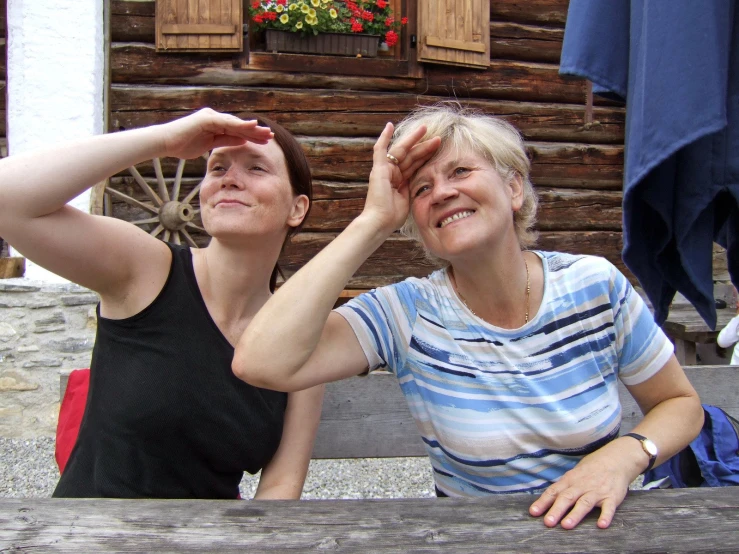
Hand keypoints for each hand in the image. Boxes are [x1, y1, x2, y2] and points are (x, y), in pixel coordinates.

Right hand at [158, 108, 273, 159]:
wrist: (165, 142)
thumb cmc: (184, 145)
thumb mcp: (210, 145)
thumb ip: (226, 140)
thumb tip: (242, 140)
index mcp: (216, 125)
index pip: (237, 131)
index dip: (252, 136)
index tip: (266, 141)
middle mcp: (215, 118)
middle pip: (239, 125)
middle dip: (255, 131)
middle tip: (271, 135)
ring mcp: (211, 117)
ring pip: (235, 123)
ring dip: (251, 128)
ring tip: (265, 132)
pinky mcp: (207, 118)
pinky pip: (226, 122)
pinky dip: (239, 124)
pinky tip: (251, 126)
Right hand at [362, 122, 440, 232]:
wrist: (380, 222)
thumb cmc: (393, 217)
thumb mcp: (409, 199)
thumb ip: (414, 188)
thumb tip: (428, 183)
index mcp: (400, 181)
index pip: (415, 164)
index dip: (426, 156)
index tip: (439, 148)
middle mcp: (392, 173)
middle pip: (411, 155)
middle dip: (424, 146)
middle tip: (438, 137)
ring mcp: (384, 170)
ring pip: (401, 150)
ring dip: (413, 139)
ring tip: (425, 128)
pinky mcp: (378, 169)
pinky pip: (380, 150)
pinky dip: (384, 137)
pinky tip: (390, 126)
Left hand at [528, 440, 638, 528]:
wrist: (615, 459)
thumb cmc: (591, 469)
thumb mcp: (574, 474)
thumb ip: (563, 487)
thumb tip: (547, 500)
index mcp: (570, 480)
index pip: (554, 491)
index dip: (543, 502)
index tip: (533, 512)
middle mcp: (581, 485)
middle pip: (567, 498)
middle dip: (556, 510)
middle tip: (548, 522)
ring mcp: (596, 491)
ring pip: (584, 503)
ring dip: (575, 514)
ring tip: (566, 525)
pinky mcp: (612, 497)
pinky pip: (609, 508)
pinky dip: (605, 516)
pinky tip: (601, 525)